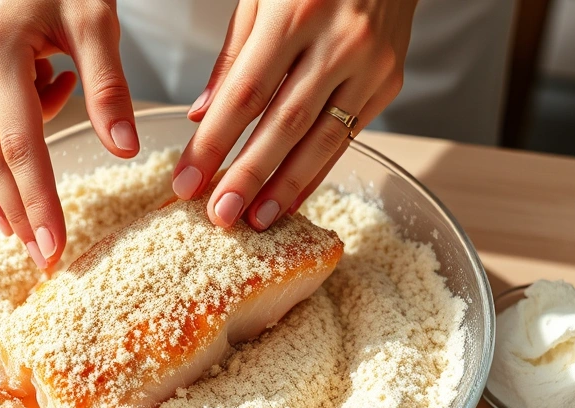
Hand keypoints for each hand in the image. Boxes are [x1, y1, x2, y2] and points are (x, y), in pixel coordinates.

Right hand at [0, 0, 137, 268]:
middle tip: (41, 258)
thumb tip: (123, 147)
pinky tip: (42, 133)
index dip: (37, 202)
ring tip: (25, 232)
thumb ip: (109, 85)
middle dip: (17, 213)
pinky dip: (10, 147)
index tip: (52, 248)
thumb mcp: (96, 19)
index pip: (19, 146)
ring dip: (4, 192)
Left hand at [172, 0, 415, 228]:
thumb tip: (202, 114)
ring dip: (284, 186)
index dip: (213, 144)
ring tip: (253, 219)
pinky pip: (347, 136)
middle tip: (217, 216)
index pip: (245, 93)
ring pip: (320, 139)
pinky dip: (317, 172)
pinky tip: (291, 198)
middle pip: (283, 124)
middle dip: (246, 176)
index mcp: (295, 11)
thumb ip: (233, 55)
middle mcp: (338, 41)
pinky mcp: (389, 81)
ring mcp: (371, 64)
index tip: (185, 182)